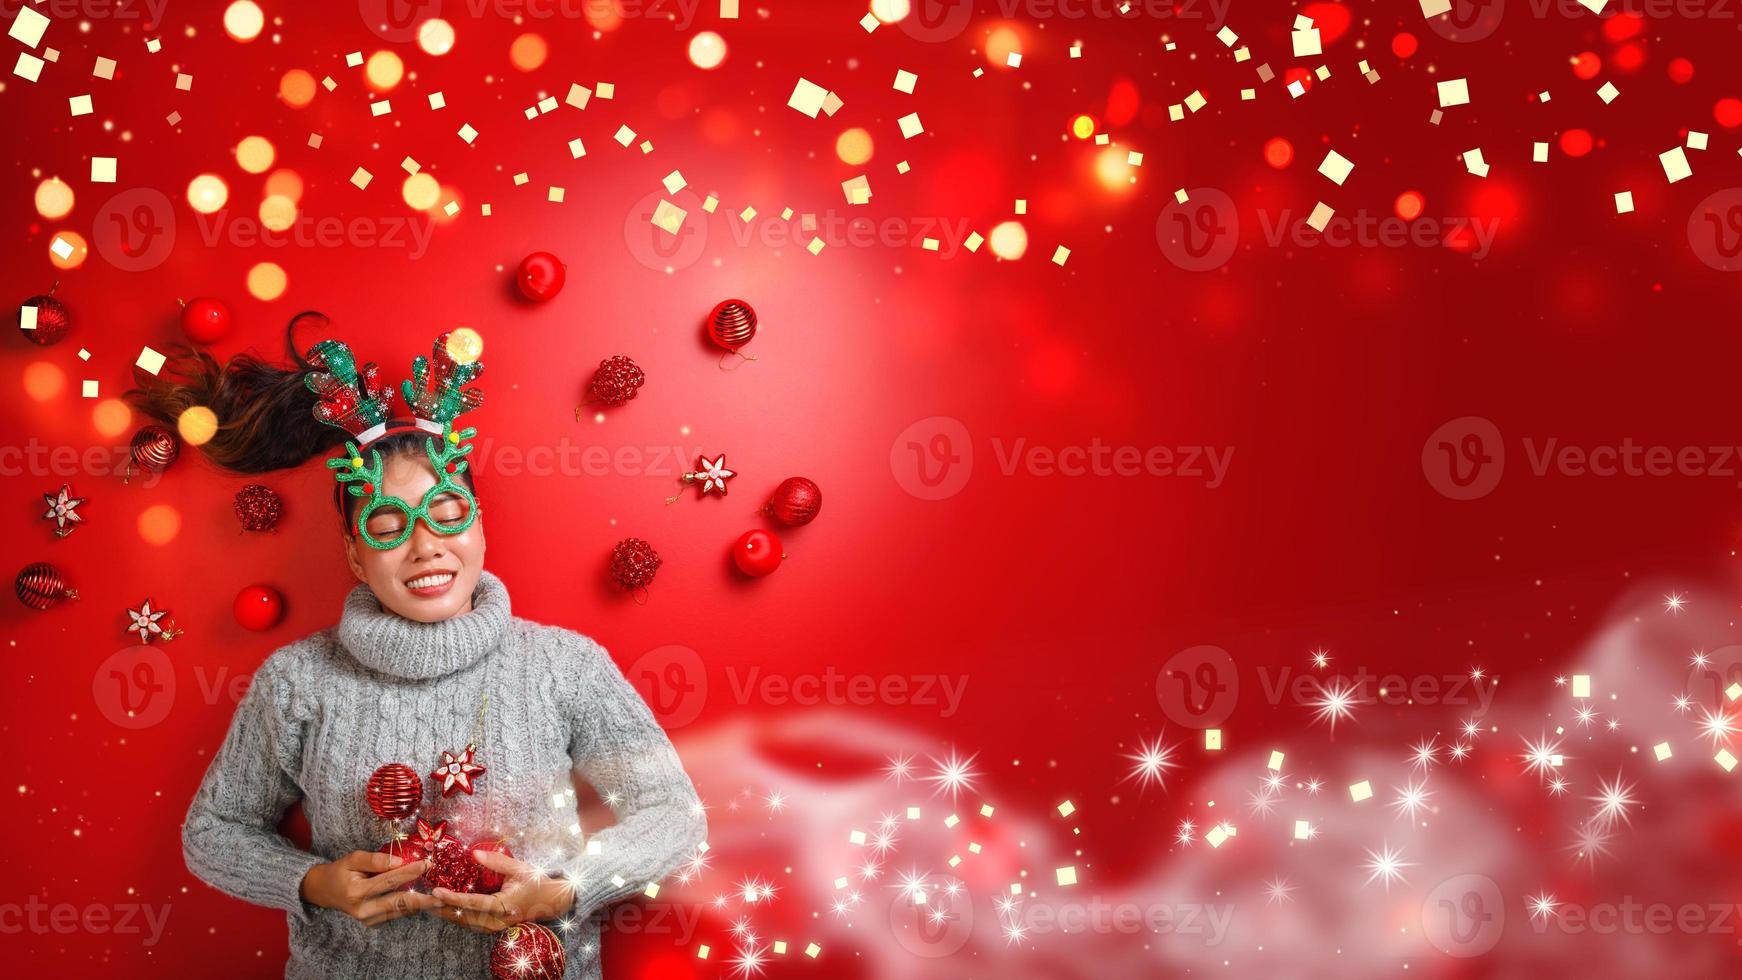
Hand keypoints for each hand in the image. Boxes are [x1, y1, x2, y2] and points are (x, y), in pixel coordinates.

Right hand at [299, 850, 438, 925]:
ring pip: (400, 911)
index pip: (388, 881)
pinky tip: (424, 901)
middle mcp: (363, 909)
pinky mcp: (373, 923)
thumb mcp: (352, 859)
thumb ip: (374, 860)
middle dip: (422, 898)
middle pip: (398, 903)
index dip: (409, 872)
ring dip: (420, 904)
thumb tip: (398, 860)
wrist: (324, 891)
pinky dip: (410, 907)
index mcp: (356, 892)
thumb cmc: (341, 871)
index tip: (427, 864)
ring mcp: (368, 919)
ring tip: (439, 897)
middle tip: (441, 894)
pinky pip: (396, 914)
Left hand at [427, 849, 572, 933]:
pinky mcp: (492, 927)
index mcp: (505, 906)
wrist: (551, 901)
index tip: (436, 892)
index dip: (453, 898)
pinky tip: (444, 907)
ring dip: (446, 913)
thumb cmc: (536, 882)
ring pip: (464, 923)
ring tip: (428, 903)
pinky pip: (469, 923)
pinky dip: (455, 915)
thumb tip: (474, 854)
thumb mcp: (519, 869)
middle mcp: (497, 920)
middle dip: (442, 908)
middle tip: (422, 898)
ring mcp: (495, 927)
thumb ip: (496, 862)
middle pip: (463, 917)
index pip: (473, 903)